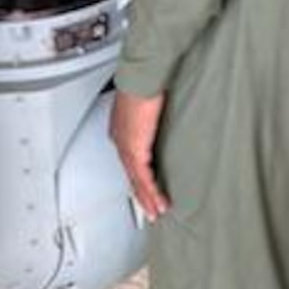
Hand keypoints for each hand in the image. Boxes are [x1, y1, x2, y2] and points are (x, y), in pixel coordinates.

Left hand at [110, 90, 169, 219]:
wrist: (144, 76)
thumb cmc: (149, 80)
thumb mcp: (153, 101)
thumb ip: (157, 113)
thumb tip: (167, 115)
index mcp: (123, 128)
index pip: (131, 158)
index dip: (140, 175)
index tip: (149, 186)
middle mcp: (120, 139)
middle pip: (132, 173)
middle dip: (143, 194)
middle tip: (152, 208)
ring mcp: (126, 147)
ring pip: (137, 181)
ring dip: (148, 199)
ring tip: (158, 211)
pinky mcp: (134, 151)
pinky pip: (144, 179)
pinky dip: (152, 193)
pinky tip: (159, 203)